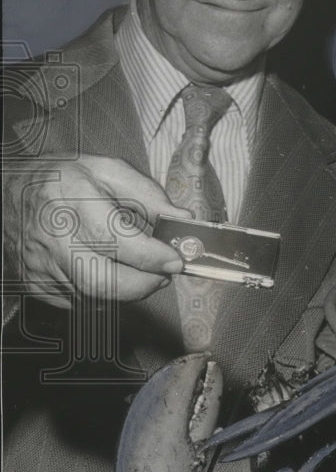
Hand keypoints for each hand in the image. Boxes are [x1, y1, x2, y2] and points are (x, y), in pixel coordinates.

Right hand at [4, 154, 190, 306]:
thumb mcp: (105, 168)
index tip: (175, 259)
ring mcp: (41, 266)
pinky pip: (80, 303)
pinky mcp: (36, 285)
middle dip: (144, 285)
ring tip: (140, 271)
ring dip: (128, 291)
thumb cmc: (59, 178)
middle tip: (164, 274)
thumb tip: (182, 218)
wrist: (5, 192)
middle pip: (102, 281)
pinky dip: (105, 295)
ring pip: (94, 298)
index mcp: (71, 199)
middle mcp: (52, 237)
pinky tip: (111, 274)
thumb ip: (147, 193)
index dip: (152, 256)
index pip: (116, 240)